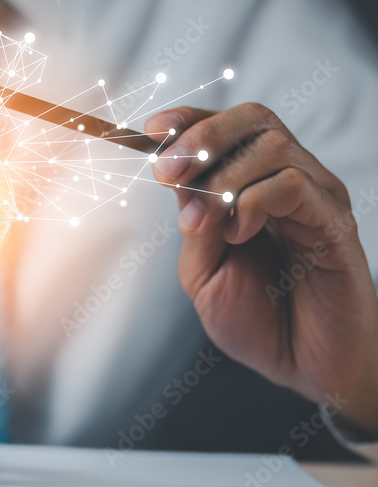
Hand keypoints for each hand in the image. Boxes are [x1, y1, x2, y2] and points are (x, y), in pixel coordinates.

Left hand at [145, 104, 377, 433]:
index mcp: (253, 187)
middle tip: (167, 171)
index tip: (151, 130)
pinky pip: (294, 184)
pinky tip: (238, 234)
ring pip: (273, 145)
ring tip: (205, 221)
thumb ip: (194, 227)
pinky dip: (254, 201)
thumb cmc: (259, 320)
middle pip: (254, 119)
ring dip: (223, 177)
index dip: (190, 120)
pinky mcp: (334, 223)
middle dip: (202, 136)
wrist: (306, 368)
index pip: (227, 129)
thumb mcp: (204, 273)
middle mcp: (287, 182)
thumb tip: (180, 185)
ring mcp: (315, 199)